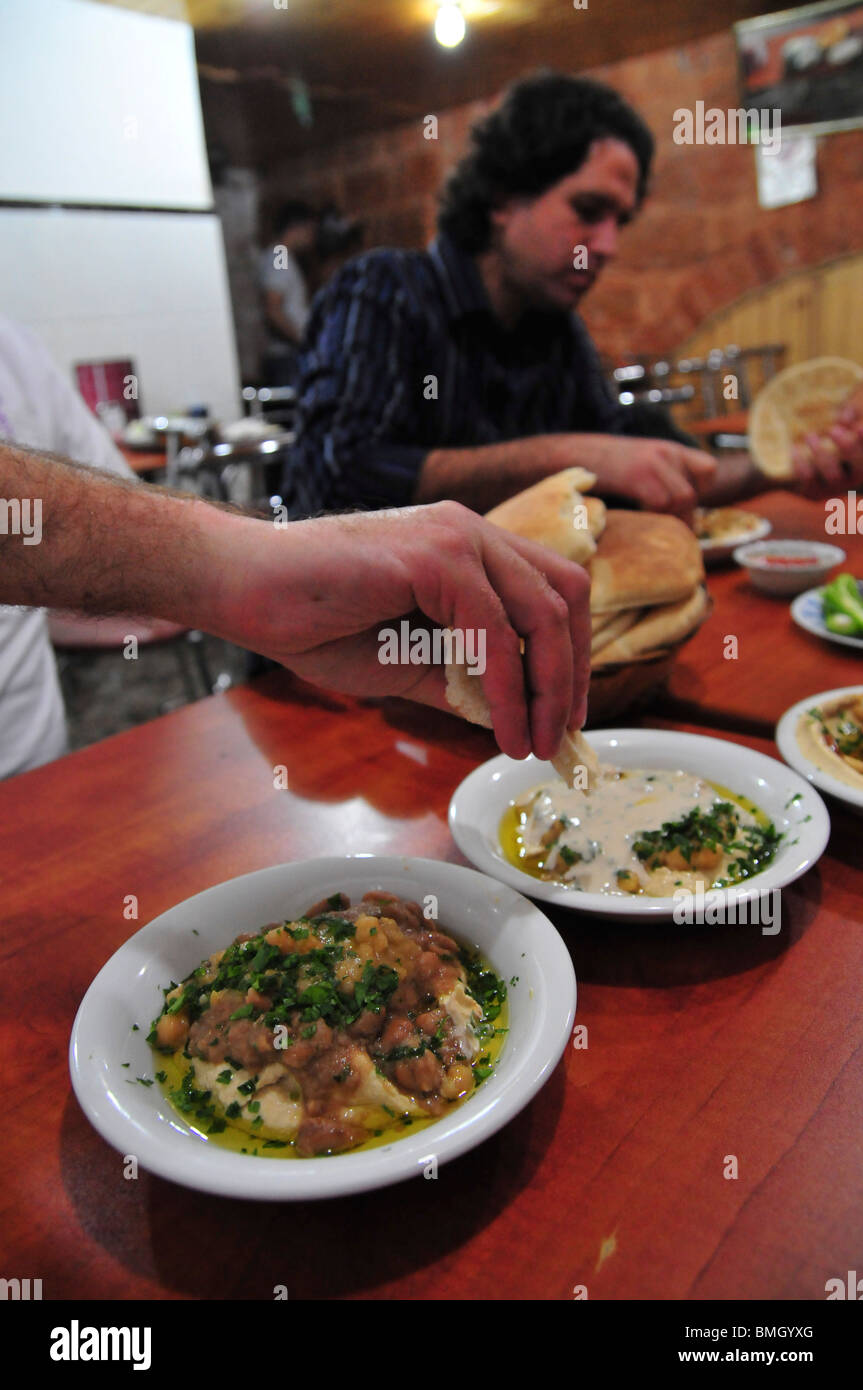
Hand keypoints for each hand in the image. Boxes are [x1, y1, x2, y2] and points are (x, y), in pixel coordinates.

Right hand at [232, 501, 591, 761]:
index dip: (572, 655)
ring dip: (547, 689)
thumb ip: (462, 681)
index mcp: (469, 548)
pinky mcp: (435, 556)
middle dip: (572, 674)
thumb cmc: (315, 619)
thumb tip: (511, 718)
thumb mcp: (409, 663)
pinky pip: (494, 630)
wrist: (248, 590)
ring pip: (541, 613)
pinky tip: (500, 729)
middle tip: (562, 735)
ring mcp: (457, 536)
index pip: (554, 592)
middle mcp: (472, 532)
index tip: (563, 715)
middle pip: (566, 596)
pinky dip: (507, 688)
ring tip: (535, 743)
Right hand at [585, 436, 716, 524]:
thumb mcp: (642, 463)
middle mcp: (667, 452)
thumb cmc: (604, 465)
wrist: (575, 452)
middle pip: (692, 493)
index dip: (701, 491)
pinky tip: (637, 518)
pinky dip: (652, 517)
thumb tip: (676, 509)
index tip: (684, 506)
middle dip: (682, 517)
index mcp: (670, 449)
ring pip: (680, 500)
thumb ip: (661, 477)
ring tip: (653, 528)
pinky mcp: (639, 475)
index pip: (709, 469)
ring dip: (668, 520)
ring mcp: (654, 463)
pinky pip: (660, 503)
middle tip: (669, 531)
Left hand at [792, 406, 862, 492]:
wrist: (797, 462)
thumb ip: (849, 413)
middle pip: (859, 468)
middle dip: (848, 447)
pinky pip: (809, 481)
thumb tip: (843, 420)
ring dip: (821, 453)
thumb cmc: (829, 433)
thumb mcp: (843, 417)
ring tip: (810, 435)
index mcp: (862, 462)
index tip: (859, 427)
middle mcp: (853, 478)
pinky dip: (801, 464)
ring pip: (833, 476)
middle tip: (832, 429)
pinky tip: (795, 448)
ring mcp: (834, 489)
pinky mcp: (813, 493)